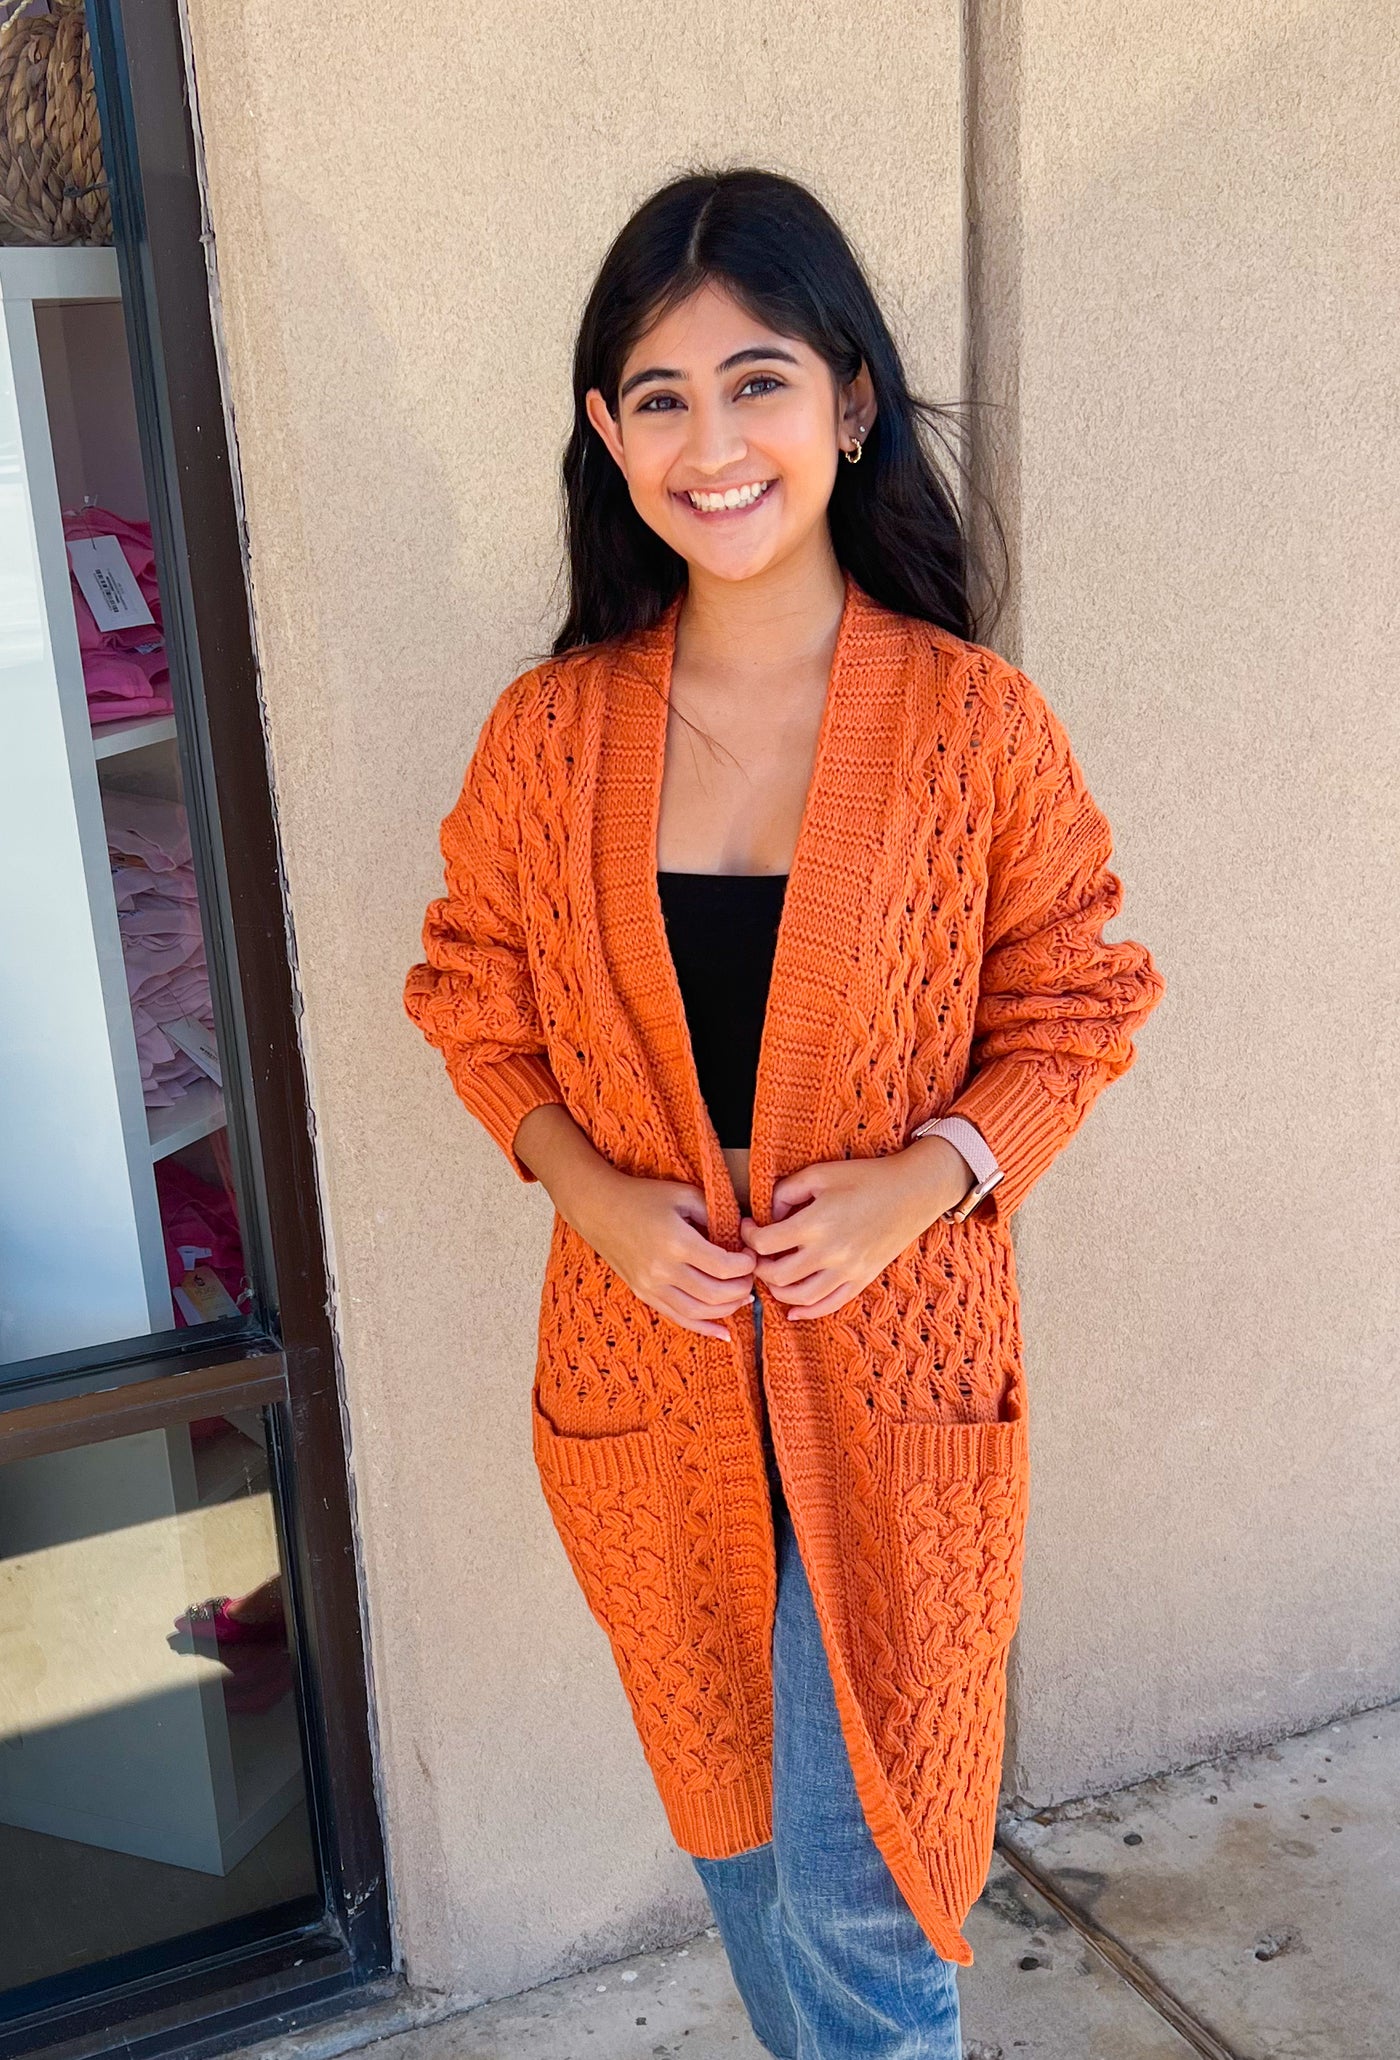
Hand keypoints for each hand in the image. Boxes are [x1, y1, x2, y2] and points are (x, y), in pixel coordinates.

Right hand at [573, 1167, 755, 1341]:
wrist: (599, 1208)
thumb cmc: (644, 1196)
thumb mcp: (684, 1195)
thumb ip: (716, 1215)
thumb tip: (744, 1236)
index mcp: (676, 1242)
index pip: (724, 1267)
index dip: (747, 1264)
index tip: (752, 1255)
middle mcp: (663, 1270)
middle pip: (716, 1294)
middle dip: (742, 1288)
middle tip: (751, 1276)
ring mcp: (651, 1286)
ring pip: (699, 1313)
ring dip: (728, 1309)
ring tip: (742, 1297)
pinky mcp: (644, 1294)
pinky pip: (679, 1319)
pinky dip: (704, 1329)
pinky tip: (724, 1333)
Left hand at [740, 1138, 972, 1320]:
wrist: (913, 1191)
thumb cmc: (865, 1177)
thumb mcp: (820, 1173)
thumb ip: (786, 1191)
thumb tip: (768, 1215)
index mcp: (815, 1223)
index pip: (764, 1243)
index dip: (748, 1235)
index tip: (749, 1226)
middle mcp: (829, 1253)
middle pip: (776, 1275)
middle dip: (758, 1266)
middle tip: (756, 1253)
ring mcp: (847, 1271)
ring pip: (799, 1297)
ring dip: (777, 1290)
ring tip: (772, 1275)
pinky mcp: (862, 1280)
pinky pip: (829, 1305)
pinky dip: (807, 1312)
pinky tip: (793, 1309)